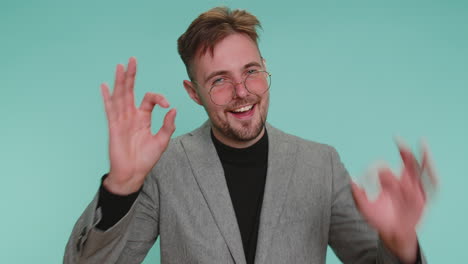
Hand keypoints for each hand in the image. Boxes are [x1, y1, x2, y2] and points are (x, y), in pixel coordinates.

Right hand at [100, 57, 176, 194]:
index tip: (167, 104)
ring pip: (120, 96)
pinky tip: (104, 86)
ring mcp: (121, 120)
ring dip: (120, 81)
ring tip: (120, 66)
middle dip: (131, 75)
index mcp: (143, 117)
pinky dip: (107, 98)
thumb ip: (168, 126)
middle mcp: (131, 115)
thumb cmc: (146, 159)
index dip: (159, 98)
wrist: (133, 173)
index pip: (150, 99)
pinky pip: (110, 110)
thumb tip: (173, 109)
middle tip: (132, 59)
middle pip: (131, 91)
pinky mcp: (114, 127)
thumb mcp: (162, 141)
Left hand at [351, 144, 429, 262]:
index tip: (370, 175)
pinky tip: (429, 166)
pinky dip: (431, 174)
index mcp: (389, 180)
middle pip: (405, 162)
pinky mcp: (423, 199)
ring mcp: (414, 189)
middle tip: (398, 138)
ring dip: (421, 156)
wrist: (392, 234)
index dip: (375, 170)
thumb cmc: (379, 219)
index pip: (383, 168)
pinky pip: (430, 185)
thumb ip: (358, 194)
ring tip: (422, 143)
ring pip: (419, 169)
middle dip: (403, 150)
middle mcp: (403, 181)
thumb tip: (351, 179)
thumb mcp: (365, 207)